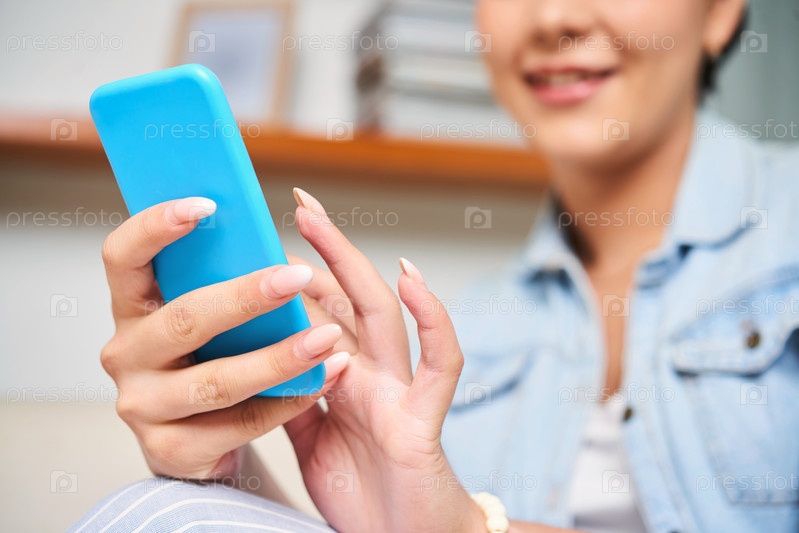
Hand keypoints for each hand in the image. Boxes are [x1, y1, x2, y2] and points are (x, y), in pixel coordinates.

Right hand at [100, 197, 349, 480]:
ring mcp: (143, 406)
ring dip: (278, 358)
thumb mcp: (209, 316)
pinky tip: (323, 380)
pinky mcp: (171, 451)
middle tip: (296, 276)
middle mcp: (126, 354)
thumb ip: (222, 279)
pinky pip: (239, 424)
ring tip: (328, 339)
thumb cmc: (211, 360)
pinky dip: (287, 402)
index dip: (155, 226)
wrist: (202, 441)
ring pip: (217, 380)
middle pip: (183, 319)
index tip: (207, 205)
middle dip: (245, 297)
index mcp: (133, 307)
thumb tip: (274, 230)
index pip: (123, 256)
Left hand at [284, 189, 484, 532]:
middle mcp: (374, 373)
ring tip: (322, 225)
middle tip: (297, 204)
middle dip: (326, 250)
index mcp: (346, 378)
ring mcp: (400, 389)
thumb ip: (294, 396)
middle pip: (350, 299)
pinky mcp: (424, 417)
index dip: (302, 273)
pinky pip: (439, 363)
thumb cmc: (363, 492)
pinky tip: (411, 281)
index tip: (271, 236)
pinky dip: (432, 320)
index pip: (323, 313)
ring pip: (384, 315)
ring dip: (356, 267)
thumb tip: (263, 360)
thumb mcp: (311, 440)